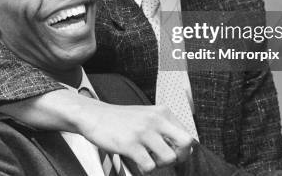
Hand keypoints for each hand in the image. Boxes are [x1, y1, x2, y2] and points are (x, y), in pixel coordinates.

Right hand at [75, 99, 194, 173]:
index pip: (187, 134)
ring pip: (169, 158)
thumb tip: (184, 148)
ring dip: (159, 164)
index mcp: (162, 112)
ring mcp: (143, 132)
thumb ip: (164, 127)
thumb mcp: (147, 115)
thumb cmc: (121, 119)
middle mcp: (155, 119)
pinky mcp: (130, 144)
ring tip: (148, 158)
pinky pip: (149, 166)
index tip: (171, 151)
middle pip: (185, 143)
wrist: (94, 116)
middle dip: (180, 156)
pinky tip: (136, 160)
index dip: (182, 148)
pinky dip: (145, 168)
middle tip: (166, 158)